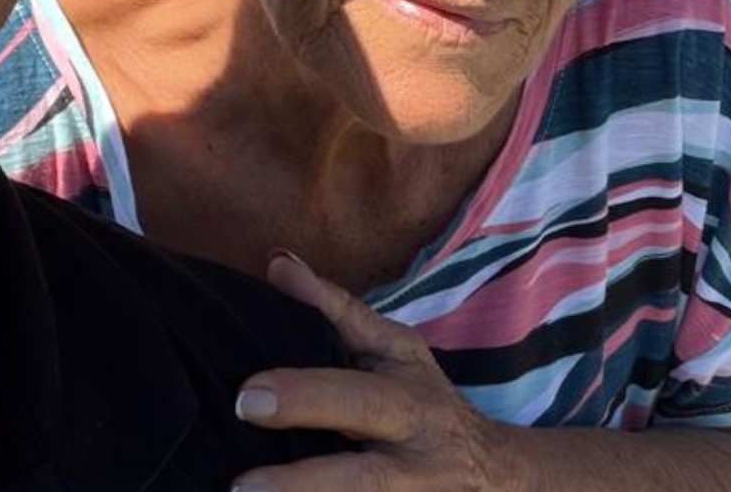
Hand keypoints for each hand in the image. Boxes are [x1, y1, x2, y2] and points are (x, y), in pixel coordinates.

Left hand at [230, 252, 520, 491]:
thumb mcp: (393, 347)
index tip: (247, 397)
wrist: (490, 469)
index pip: (358, 397)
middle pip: (364, 476)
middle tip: (241, 483)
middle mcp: (413, 457)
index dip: (305, 397)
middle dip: (303, 481)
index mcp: (409, 401)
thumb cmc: (422, 395)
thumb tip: (276, 262)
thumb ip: (335, 308)